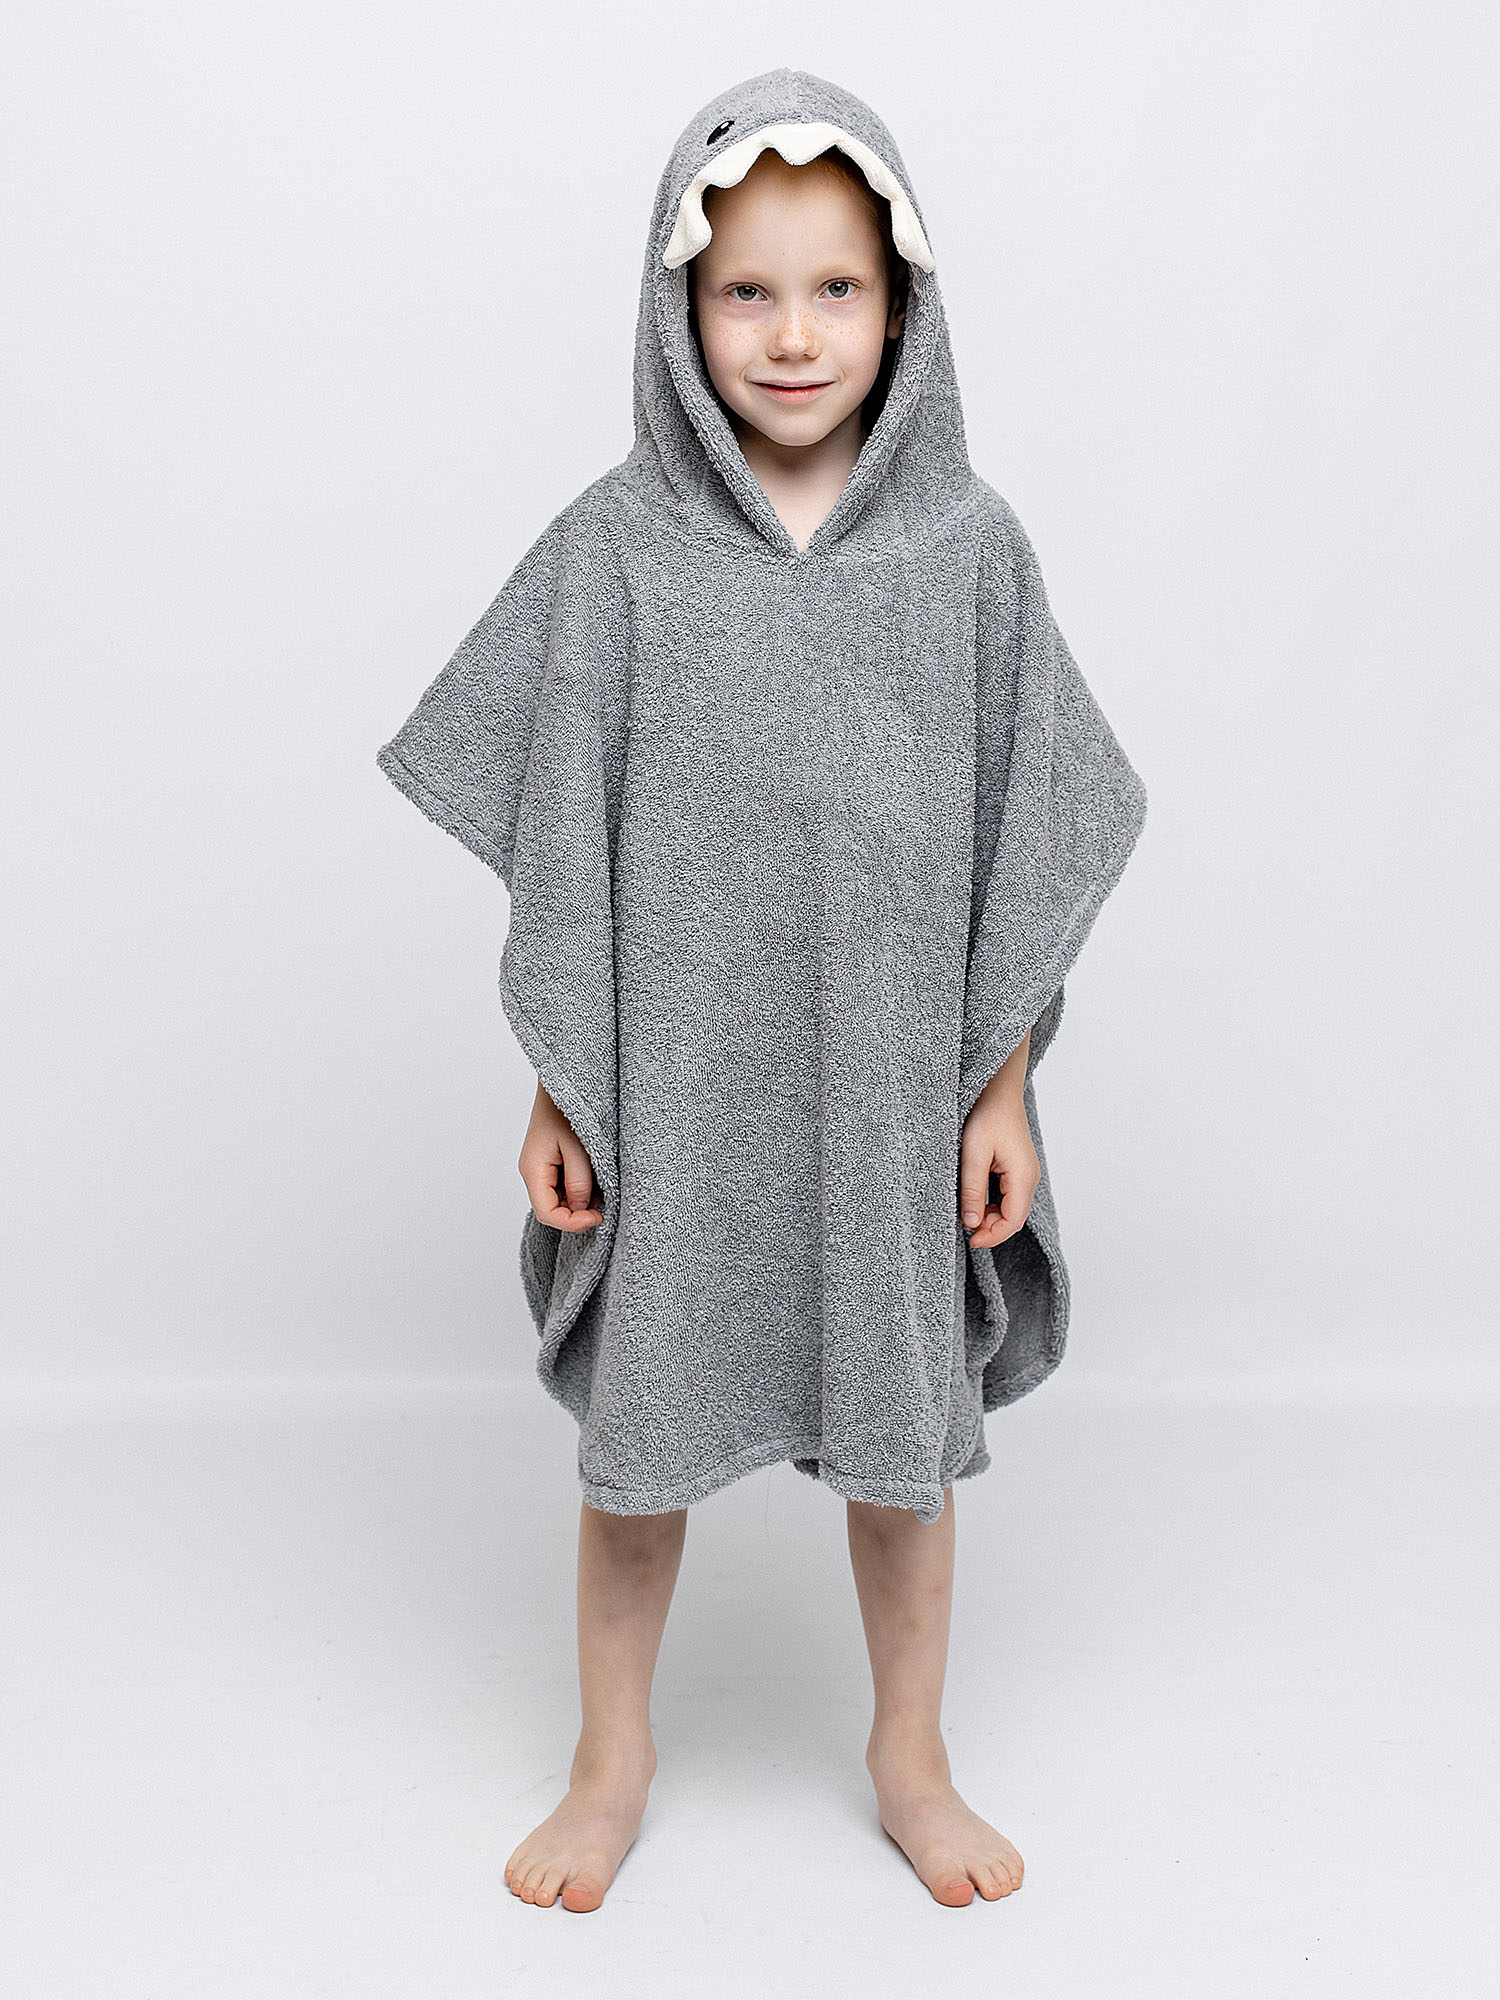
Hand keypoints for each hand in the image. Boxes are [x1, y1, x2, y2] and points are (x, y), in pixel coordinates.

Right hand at [519, 1082, 602, 1230]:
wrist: (563, 1081)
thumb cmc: (567, 1107)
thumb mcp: (579, 1146)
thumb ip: (579, 1180)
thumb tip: (580, 1207)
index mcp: (533, 1170)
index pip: (547, 1214)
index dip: (573, 1223)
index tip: (599, 1217)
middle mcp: (533, 1172)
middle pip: (553, 1209)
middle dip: (580, 1211)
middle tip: (606, 1201)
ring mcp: (542, 1167)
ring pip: (561, 1198)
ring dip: (582, 1199)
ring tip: (603, 1184)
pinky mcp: (551, 1162)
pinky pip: (565, 1184)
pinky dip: (582, 1186)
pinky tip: (597, 1175)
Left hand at [959, 1076, 1039, 1250]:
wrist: (997, 1088)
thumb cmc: (987, 1115)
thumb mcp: (973, 1154)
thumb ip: (972, 1190)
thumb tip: (970, 1223)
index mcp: (1023, 1177)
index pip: (1012, 1221)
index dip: (992, 1236)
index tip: (969, 1240)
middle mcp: (1029, 1178)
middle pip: (1013, 1218)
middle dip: (989, 1228)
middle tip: (963, 1227)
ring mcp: (1025, 1173)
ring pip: (1010, 1208)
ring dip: (989, 1216)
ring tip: (965, 1211)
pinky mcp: (1017, 1168)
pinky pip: (1007, 1195)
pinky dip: (991, 1204)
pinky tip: (973, 1198)